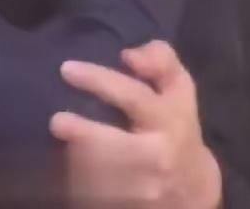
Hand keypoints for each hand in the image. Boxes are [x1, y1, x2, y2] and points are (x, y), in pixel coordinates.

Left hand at [51, 41, 221, 208]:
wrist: (193, 189)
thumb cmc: (176, 126)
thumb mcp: (178, 90)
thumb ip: (160, 60)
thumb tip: (128, 55)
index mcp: (169, 120)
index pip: (133, 96)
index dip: (100, 81)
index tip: (66, 69)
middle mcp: (158, 156)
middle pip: (113, 146)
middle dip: (83, 135)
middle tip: (56, 122)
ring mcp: (145, 188)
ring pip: (100, 175)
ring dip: (76, 158)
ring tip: (61, 141)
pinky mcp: (129, 206)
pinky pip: (95, 195)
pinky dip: (79, 182)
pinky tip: (68, 169)